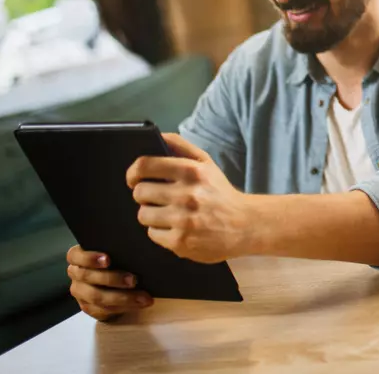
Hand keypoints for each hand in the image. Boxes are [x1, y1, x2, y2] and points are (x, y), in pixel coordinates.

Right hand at [66, 245, 151, 320]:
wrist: (122, 280)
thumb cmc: (119, 259)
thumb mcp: (117, 251)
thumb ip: (120, 247)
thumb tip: (138, 242)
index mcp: (78, 257)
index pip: (75, 256)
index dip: (90, 258)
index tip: (107, 260)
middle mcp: (76, 274)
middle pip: (87, 277)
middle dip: (112, 279)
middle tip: (133, 280)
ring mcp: (81, 292)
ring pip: (96, 296)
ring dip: (121, 297)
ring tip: (142, 297)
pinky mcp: (89, 307)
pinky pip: (103, 310)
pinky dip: (123, 307)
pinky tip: (138, 304)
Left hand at [127, 133, 252, 263]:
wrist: (245, 225)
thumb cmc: (220, 193)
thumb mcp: (206, 163)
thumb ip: (180, 146)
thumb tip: (156, 135)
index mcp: (192, 172)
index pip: (145, 166)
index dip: (133, 172)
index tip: (133, 178)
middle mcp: (187, 195)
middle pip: (140, 193)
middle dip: (145, 195)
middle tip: (157, 198)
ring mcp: (183, 220)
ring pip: (143, 215)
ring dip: (151, 214)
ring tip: (168, 214)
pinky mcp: (181, 242)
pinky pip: (152, 234)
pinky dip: (161, 231)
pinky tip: (176, 228)